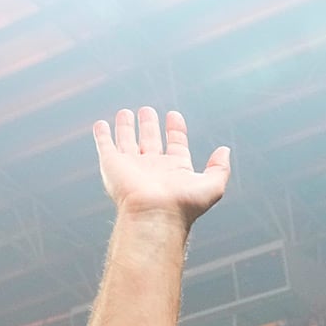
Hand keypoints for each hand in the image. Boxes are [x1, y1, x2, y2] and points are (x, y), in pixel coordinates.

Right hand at [92, 108, 231, 226]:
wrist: (153, 215)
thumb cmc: (183, 204)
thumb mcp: (212, 185)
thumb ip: (220, 168)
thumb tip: (225, 150)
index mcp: (175, 170)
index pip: (176, 144)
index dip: (175, 130)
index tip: (174, 116)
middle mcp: (153, 167)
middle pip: (150, 140)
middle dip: (149, 125)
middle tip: (148, 110)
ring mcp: (131, 165)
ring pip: (127, 140)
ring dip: (126, 126)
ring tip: (126, 112)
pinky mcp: (112, 164)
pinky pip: (105, 145)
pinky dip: (102, 134)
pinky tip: (100, 124)